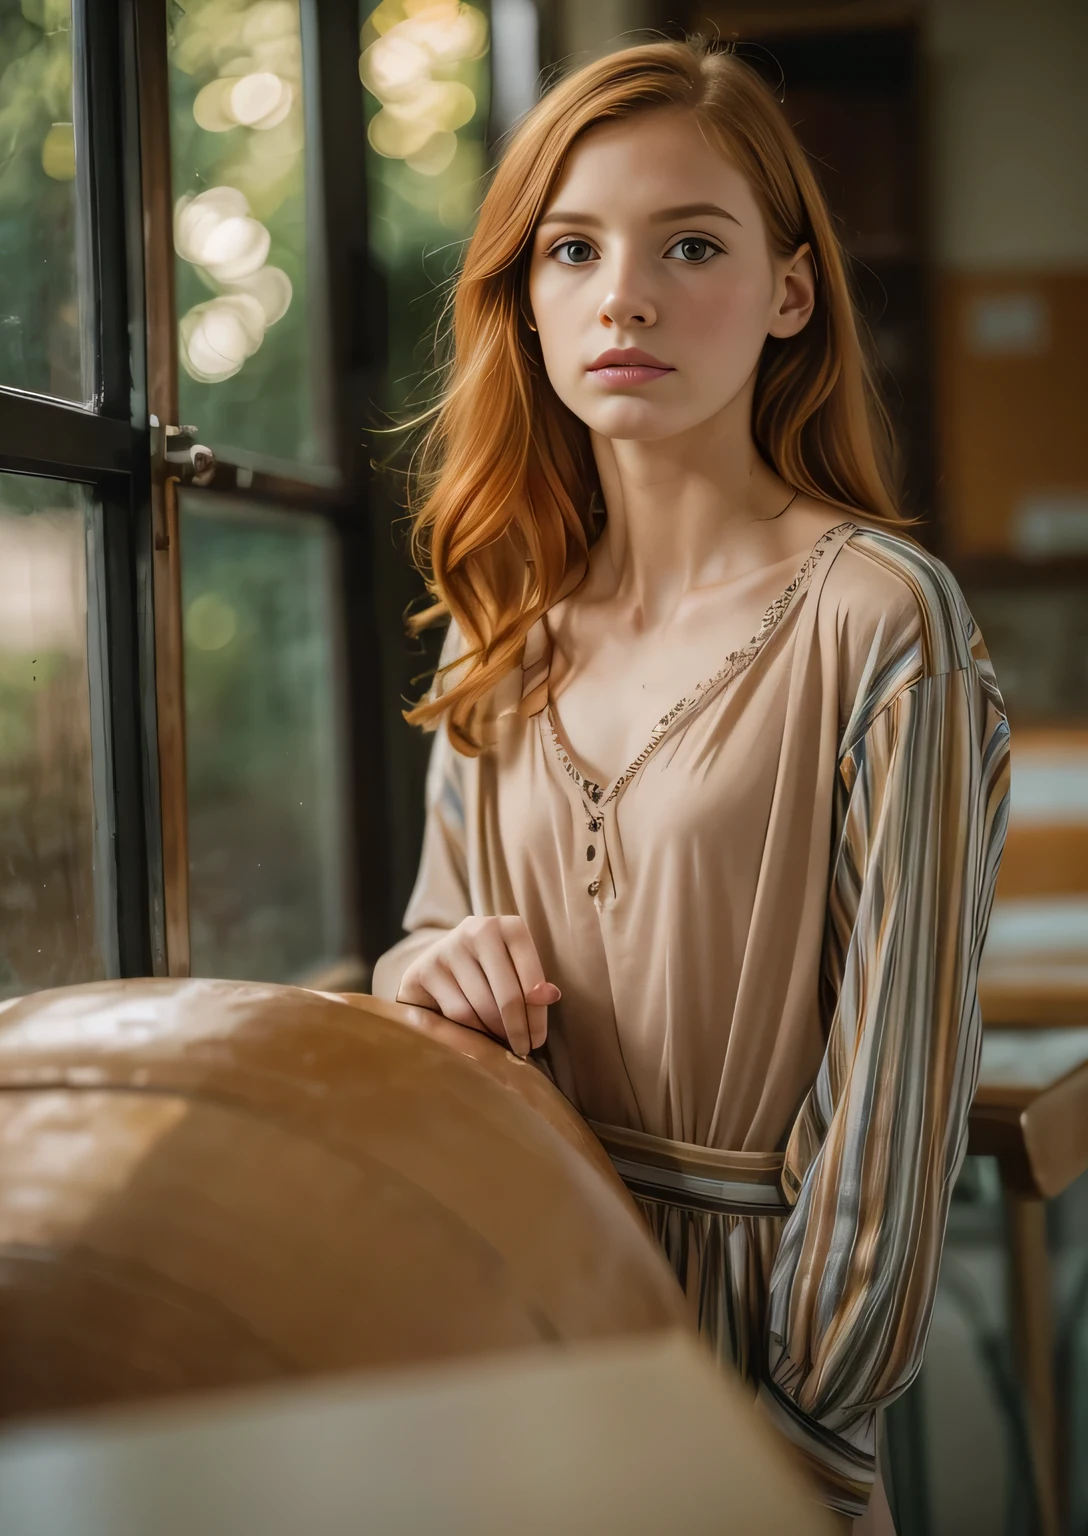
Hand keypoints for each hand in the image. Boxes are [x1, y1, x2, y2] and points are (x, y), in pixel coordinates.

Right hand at [395, 915, 560, 1057]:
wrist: (439, 964)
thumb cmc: (488, 972)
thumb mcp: (516, 972)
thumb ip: (535, 985)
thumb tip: (551, 995)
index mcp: (509, 927)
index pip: (532, 979)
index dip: (537, 1016)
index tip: (538, 1041)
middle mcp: (477, 930)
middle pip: (508, 997)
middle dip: (518, 1031)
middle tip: (521, 1051)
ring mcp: (447, 948)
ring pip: (481, 1008)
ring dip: (494, 1034)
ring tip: (500, 1044)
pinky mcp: (423, 969)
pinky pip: (456, 1014)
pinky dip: (469, 1032)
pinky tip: (475, 1038)